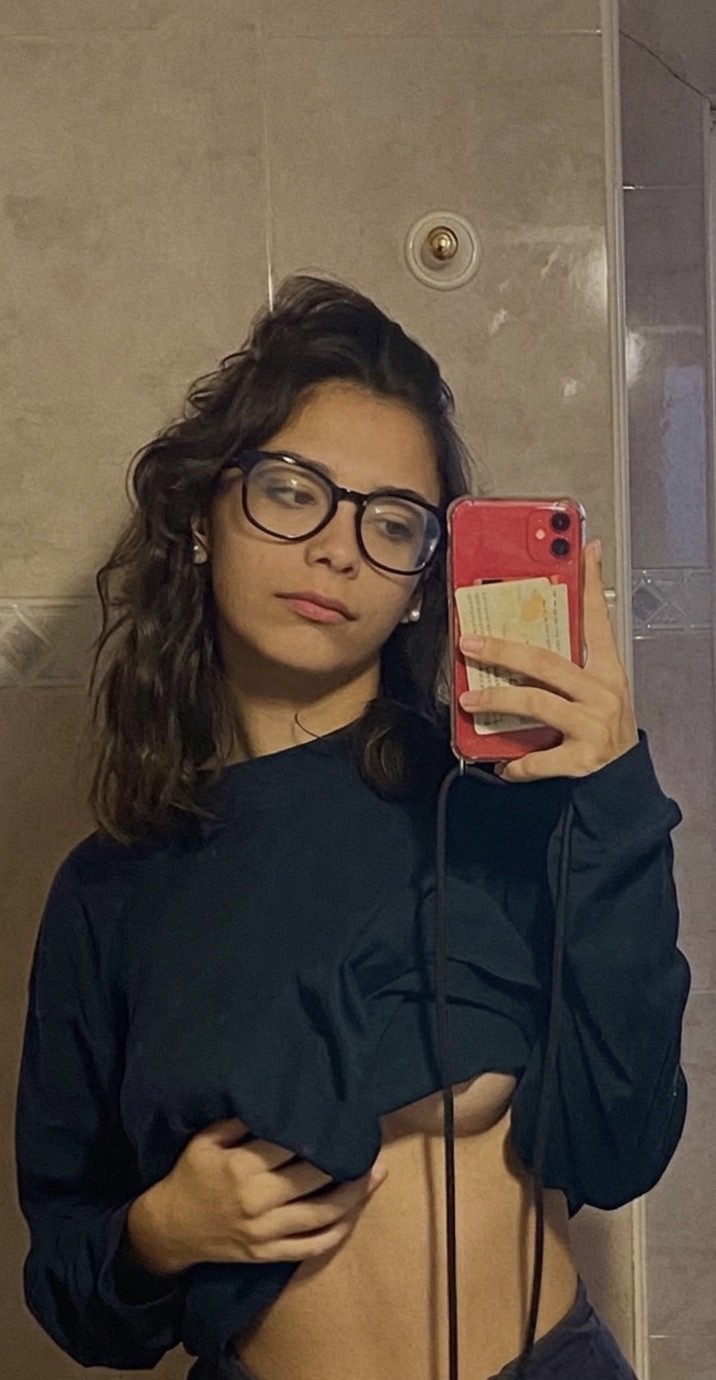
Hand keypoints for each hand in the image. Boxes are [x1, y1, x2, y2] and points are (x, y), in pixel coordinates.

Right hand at [128, 1117, 388, 1273]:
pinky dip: (339, 1230)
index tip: (343, 1116)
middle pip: (315, 1179)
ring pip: (323, 1215)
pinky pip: (312, 1247)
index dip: (322, 1131)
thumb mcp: (205, 1139)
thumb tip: (276, 1099)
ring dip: (355, 1195)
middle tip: (369, 1141)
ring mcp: (266, 1232)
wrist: (170, 1229)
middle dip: (347, 1160)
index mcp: (241, 1167)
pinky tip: (355, 1211)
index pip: (293, 1145)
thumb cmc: (190, 1175)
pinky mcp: (270, 1254)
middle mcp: (257, 1200)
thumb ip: (239, 1120)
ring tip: (376, 1173)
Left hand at [457, 539, 638, 782]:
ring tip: (469, 698)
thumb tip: (527, 641)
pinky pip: (538, 758)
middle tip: (469, 643)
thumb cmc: (602, 732)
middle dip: (502, 650)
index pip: (599, 620)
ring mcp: (593, 726)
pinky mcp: (582, 759)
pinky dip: (515, 762)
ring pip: (536, 703)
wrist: (625, 785)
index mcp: (606, 671)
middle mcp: (602, 693)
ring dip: (497, 699)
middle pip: (546, 662)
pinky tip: (501, 764)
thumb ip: (570, 666)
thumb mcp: (597, 693)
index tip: (585, 550)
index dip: (591, 584)